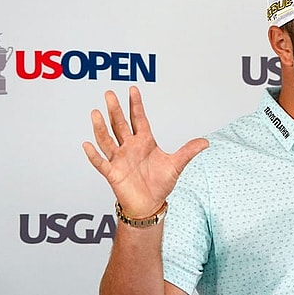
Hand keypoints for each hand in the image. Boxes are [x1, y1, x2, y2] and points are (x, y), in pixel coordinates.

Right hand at [82, 86, 208, 217]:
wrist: (150, 204)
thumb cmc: (160, 184)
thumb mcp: (176, 165)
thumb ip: (188, 151)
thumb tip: (206, 142)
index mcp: (145, 142)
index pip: (139, 119)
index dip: (136, 105)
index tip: (133, 89)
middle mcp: (130, 147)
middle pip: (120, 124)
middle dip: (116, 109)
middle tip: (110, 93)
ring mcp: (119, 159)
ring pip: (107, 140)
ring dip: (101, 127)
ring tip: (96, 113)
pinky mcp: (113, 173)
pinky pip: (101, 162)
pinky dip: (93, 154)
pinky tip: (87, 144)